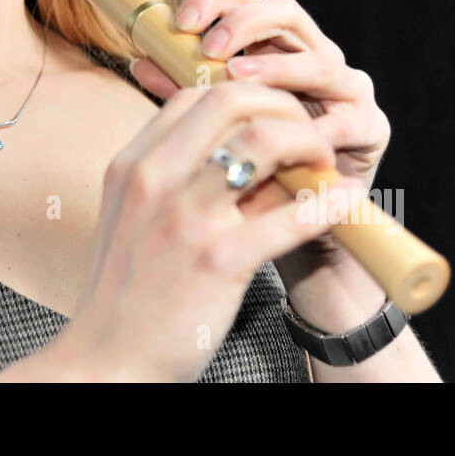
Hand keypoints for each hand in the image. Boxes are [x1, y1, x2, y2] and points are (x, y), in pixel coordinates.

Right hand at [52, 79, 345, 381]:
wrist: (107, 361)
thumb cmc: (126, 294)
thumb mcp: (131, 219)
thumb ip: (171, 180)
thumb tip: (241, 155)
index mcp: (132, 166)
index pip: (195, 95)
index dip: (246, 94)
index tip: (274, 116)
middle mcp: (154, 179)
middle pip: (230, 100)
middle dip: (282, 104)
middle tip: (308, 130)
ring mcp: (185, 217)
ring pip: (262, 142)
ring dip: (308, 142)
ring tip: (326, 160)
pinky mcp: (217, 260)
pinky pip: (289, 216)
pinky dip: (328, 202)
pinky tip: (347, 201)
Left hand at [128, 0, 390, 281]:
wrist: (290, 235)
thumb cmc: (244, 175)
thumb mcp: (209, 129)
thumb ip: (184, 92)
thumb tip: (140, 59)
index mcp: (272, 48)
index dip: (215, 0)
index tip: (180, 20)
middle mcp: (313, 57)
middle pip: (286, 12)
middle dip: (247, 24)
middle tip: (211, 48)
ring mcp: (347, 90)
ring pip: (321, 61)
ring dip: (280, 68)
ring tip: (241, 79)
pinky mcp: (372, 129)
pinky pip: (350, 120)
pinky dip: (320, 127)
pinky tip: (291, 134)